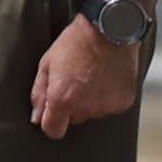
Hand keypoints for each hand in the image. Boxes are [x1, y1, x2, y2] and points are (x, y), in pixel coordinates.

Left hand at [31, 16, 147, 136]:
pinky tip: (106, 78)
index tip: (52, 113)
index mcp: (62, 100)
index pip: (53, 131)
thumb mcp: (46, 64)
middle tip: (73, 82)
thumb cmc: (73, 44)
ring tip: (91, 76)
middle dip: (71, 107)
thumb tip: (36, 118)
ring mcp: (107, 106)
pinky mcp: (124, 102)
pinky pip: (110, 107)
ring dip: (90, 101)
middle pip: (74, 120)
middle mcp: (86, 107)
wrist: (109, 30)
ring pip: (92, 113)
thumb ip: (39, 94)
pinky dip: (107, 97)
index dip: (51, 123)